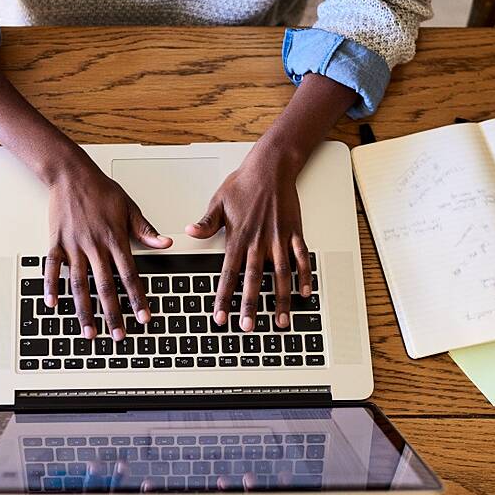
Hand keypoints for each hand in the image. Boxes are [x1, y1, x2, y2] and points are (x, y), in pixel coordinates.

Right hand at [43, 157, 171, 340]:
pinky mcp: (55, 242)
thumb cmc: (101, 190)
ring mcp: (73, 245)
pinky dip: (51, 286)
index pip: (129, 275)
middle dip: (113, 314)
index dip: (137, 298)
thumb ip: (146, 230)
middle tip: (118, 335)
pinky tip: (53, 305)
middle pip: (104, 286)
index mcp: (115, 238)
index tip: (143, 317)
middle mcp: (94, 245)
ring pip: (79, 284)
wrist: (71, 174)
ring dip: (84, 310)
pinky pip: (52, 268)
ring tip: (89, 332)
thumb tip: (166, 244)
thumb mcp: (129, 207)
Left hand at [187, 141, 312, 331]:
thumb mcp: (218, 202)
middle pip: (254, 280)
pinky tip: (305, 293)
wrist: (271, 167)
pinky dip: (304, 276)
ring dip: (281, 300)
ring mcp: (279, 239)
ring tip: (281, 321)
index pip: (228, 274)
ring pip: (281, 275)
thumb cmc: (244, 183)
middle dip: (251, 306)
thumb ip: (206, 223)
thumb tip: (189, 232)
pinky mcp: (294, 233)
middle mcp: (259, 242)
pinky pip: (301, 258)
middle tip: (248, 327)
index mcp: (238, 238)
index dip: (224, 298)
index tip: (220, 317)